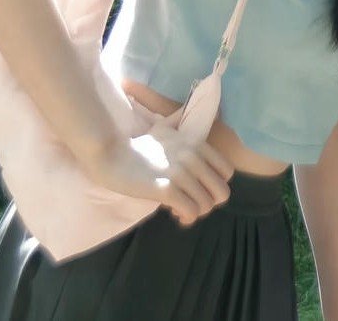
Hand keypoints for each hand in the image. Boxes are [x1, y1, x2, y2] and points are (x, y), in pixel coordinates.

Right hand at [79, 125, 234, 225]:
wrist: (110, 152)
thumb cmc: (137, 146)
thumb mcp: (166, 131)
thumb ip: (184, 135)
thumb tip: (192, 122)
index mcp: (196, 143)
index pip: (227, 172)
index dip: (215, 185)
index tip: (199, 189)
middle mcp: (193, 156)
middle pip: (221, 192)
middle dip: (208, 203)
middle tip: (191, 203)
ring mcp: (180, 173)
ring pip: (206, 205)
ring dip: (194, 213)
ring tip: (179, 209)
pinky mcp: (166, 189)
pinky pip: (191, 211)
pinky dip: (185, 217)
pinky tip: (173, 213)